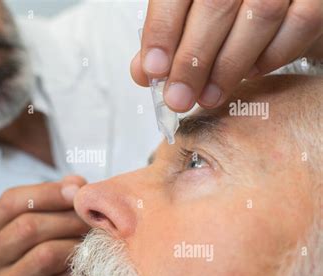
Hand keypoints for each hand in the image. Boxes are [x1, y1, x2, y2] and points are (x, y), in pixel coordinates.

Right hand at [0, 175, 88, 275]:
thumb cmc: (49, 249)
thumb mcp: (47, 220)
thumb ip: (59, 198)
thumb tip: (75, 184)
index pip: (10, 202)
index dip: (47, 192)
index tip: (78, 190)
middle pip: (27, 227)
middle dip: (68, 219)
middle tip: (94, 219)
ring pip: (44, 255)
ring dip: (77, 245)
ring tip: (96, 240)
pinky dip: (78, 274)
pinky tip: (89, 267)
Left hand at [131, 0, 322, 111]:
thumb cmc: (226, 3)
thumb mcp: (188, 9)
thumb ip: (167, 34)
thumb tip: (144, 72)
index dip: (162, 32)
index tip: (154, 71)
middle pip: (216, 6)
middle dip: (193, 61)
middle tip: (178, 98)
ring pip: (258, 17)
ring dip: (228, 68)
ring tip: (207, 97)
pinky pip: (299, 24)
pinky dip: (272, 57)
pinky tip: (249, 74)